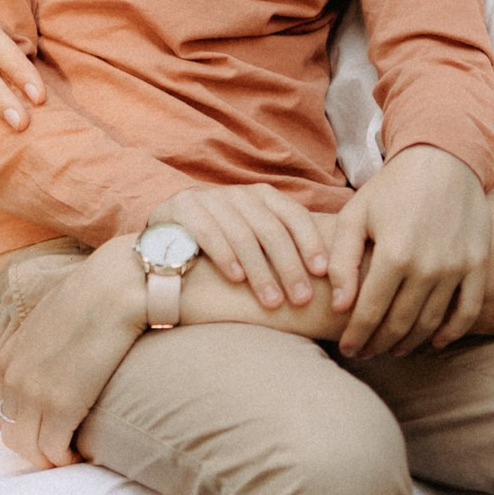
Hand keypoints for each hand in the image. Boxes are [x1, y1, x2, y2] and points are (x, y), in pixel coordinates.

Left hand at [0, 240, 146, 467]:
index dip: (26, 428)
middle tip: (65, 447)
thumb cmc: (97, 299)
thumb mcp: (52, 321)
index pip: (0, 414)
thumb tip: (57, 363)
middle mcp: (13, 377)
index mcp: (8, 358)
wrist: (117, 285)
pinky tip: (84, 451)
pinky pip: (54, 450)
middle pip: (11, 436)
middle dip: (36, 448)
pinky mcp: (61, 405)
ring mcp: (34, 392)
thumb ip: (43, 347)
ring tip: (76, 451)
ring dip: (51, 456)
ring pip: (29, 449)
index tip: (51, 430)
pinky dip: (67, 458)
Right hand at [153, 183, 331, 312]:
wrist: (164, 239)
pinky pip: (208, 232)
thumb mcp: (255, 239)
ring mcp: (209, 198)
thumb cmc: (221, 246)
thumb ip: (283, 245)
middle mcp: (239, 194)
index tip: (324, 272)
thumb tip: (329, 273)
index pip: (294, 216)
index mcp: (263, 196)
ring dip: (260, 271)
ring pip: (243, 234)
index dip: (311, 242)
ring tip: (273, 300)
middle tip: (301, 299)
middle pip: (271, 230)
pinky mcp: (182, 209)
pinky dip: (225, 256)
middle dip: (289, 267)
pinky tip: (236, 279)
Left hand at [328, 146, 490, 358]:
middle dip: (378, 344)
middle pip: (400, 323)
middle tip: (365, 353)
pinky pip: (468, 310)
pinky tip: (434, 342)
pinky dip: (452, 332)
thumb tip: (339, 306)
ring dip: (409, 342)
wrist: (444, 159)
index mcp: (394, 254)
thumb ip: (343, 261)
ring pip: (431, 322)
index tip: (347, 348)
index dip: (356, 336)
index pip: (370, 312)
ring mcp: (457, 267)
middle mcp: (428, 266)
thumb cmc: (392, 187)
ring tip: (392, 349)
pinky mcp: (478, 264)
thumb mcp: (356, 215)